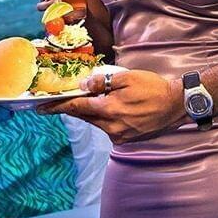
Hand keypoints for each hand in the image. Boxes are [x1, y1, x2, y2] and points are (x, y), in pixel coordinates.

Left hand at [39, 69, 183, 142]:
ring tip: (85, 102)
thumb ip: (102, 82)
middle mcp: (111, 127)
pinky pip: (107, 128)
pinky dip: (103, 118)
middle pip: (83, 116)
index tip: (41, 107)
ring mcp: (119, 136)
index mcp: (109, 110)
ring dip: (88, 113)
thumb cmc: (153, 88)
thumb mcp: (127, 78)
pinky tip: (107, 109)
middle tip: (53, 104)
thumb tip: (83, 85)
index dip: (57, 106)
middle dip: (70, 109)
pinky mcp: (126, 139)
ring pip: (95, 123)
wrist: (177, 105)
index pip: (77, 107)